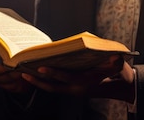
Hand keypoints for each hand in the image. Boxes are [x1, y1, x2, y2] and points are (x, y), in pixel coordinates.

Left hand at [21, 56, 135, 101]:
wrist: (119, 86)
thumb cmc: (116, 71)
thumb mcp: (116, 64)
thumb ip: (114, 61)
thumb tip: (109, 52)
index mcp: (86, 81)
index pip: (67, 78)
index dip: (53, 73)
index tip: (40, 68)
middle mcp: (77, 89)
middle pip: (54, 87)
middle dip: (38, 81)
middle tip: (24, 74)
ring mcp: (74, 91)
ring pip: (52, 88)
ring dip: (38, 83)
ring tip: (24, 74)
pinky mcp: (71, 90)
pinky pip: (55, 87)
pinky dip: (45, 82)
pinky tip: (35, 75)